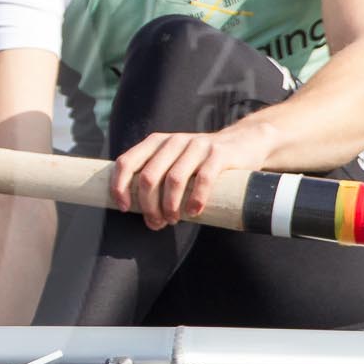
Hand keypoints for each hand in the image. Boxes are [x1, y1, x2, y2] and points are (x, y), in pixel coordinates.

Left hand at [109, 125, 271, 229]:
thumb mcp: (174, 162)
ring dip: (170, 206)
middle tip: (156, 222)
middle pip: (148, 177)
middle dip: (148, 206)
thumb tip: (141, 214)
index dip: (119, 187)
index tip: (125, 208)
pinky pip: (203, 179)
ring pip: (174, 179)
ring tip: (173, 220)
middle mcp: (173, 141)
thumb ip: (157, 178)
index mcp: (155, 142)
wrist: (243, 144)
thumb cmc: (201, 163)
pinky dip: (196, 199)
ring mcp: (196, 145)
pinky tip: (194, 212)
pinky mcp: (218, 154)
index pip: (126, 162)